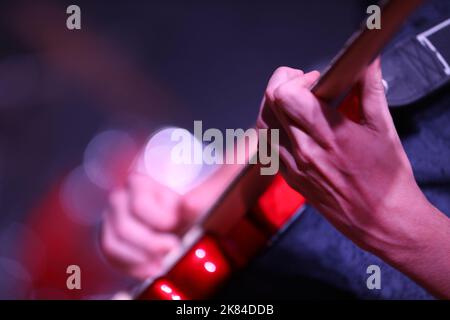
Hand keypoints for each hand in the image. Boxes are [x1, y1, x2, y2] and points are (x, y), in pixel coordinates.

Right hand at [100, 173, 197, 278]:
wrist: (170, 227)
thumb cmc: (178, 215)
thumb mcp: (187, 209)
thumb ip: (192, 207)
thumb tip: (191, 204)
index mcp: (138, 183)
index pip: (139, 206)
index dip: (159, 221)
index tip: (174, 226)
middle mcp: (118, 198)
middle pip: (124, 228)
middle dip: (150, 244)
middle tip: (172, 249)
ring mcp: (108, 219)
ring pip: (113, 245)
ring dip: (140, 259)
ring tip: (162, 264)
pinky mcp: (106, 238)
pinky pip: (111, 257)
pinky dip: (132, 267)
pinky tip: (150, 270)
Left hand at [257, 59, 431, 256]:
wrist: (381, 220)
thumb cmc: (387, 180)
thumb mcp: (384, 129)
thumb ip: (371, 90)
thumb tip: (367, 62)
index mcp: (329, 135)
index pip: (286, 96)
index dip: (295, 79)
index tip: (314, 79)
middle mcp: (305, 151)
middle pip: (270, 105)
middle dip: (283, 84)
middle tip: (303, 85)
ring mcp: (293, 167)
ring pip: (263, 126)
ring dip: (273, 106)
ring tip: (294, 103)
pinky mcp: (290, 179)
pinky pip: (268, 147)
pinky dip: (273, 129)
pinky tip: (291, 126)